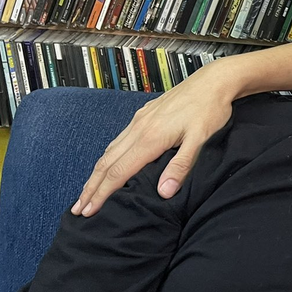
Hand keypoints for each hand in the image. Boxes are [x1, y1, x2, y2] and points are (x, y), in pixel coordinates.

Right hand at [72, 70, 236, 216]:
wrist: (213, 80)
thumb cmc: (210, 109)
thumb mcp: (201, 139)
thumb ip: (181, 166)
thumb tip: (163, 192)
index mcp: (150, 138)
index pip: (118, 172)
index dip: (102, 194)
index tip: (88, 211)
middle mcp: (138, 129)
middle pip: (106, 163)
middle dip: (90, 188)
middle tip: (78, 209)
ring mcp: (139, 121)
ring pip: (109, 151)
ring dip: (96, 174)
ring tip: (87, 192)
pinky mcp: (143, 115)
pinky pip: (118, 140)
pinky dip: (107, 158)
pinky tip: (107, 165)